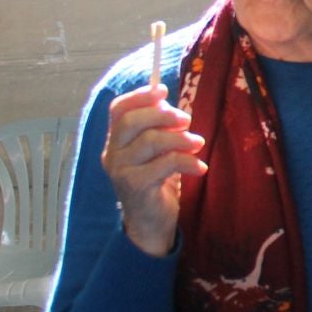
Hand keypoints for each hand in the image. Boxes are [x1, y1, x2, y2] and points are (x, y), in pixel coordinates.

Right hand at [102, 81, 206, 256]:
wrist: (151, 221)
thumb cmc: (158, 179)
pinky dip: (187, 161)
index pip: (117, 110)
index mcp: (116, 140)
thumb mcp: (158, 150)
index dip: (139, 96)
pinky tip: (199, 168)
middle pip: (130, 121)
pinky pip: (165, 164)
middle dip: (162, 115)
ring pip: (150, 141)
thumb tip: (166, 100)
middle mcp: (112, 153)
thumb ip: (159, 127)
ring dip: (180, 139)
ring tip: (197, 144)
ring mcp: (120, 171)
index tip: (163, 90)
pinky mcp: (135, 186)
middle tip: (187, 121)